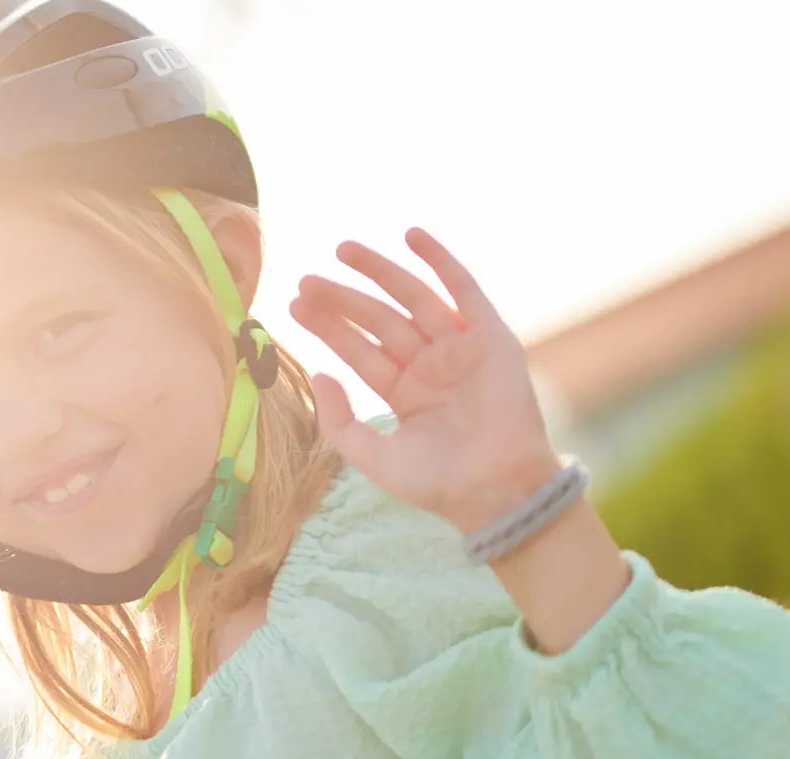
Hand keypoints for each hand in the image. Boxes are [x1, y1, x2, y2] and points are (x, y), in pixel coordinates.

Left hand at [290, 228, 560, 533]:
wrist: (495, 491)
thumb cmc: (438, 483)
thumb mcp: (374, 457)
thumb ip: (339, 421)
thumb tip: (317, 375)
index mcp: (406, 392)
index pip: (360, 350)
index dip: (328, 326)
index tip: (294, 303)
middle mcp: (432, 366)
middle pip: (379, 321)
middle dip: (343, 298)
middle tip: (307, 279)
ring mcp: (460, 349)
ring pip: (412, 298)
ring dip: (380, 271)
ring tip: (342, 250)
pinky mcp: (491, 337)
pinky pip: (464, 290)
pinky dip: (441, 261)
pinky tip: (412, 236)